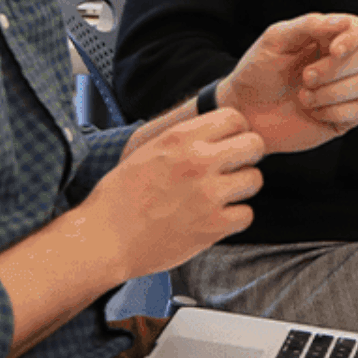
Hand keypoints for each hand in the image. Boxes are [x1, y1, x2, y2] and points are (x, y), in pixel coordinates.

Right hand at [82, 108, 264, 279]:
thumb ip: (183, 138)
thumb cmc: (119, 197)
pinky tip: (218, 218)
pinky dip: (235, 218)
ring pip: (255, 179)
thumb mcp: (148, 150)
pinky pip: (247, 214)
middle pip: (255, 144)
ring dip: (243, 188)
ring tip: (224, 195)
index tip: (230, 142)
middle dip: (248, 155)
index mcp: (180, 138)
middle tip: (235, 167)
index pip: (234, 117)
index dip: (237, 130)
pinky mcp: (213, 225)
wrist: (102, 240)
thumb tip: (212, 128)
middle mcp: (199, 161)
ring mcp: (208, 194)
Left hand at [218, 13, 357, 153]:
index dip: (354, 38)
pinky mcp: (344, 117)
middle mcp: (341, 61)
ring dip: (334, 91)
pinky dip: (337, 111)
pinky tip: (314, 113)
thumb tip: (343, 23)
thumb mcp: (275, 40)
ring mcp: (345, 90)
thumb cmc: (257, 72)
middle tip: (306, 78)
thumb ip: (309, 25)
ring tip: (304, 97)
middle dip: (337, 68)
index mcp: (327, 38)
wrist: (244, 113)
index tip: (335, 50)